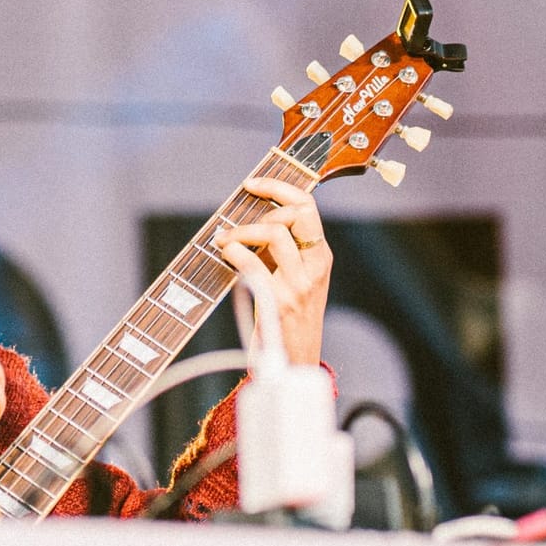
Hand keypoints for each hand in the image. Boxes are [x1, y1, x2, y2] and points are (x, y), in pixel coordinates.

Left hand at [214, 177, 331, 366]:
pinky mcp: (278, 302)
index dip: (279, 187)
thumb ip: (280, 253)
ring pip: (276, 233)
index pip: (307, 207)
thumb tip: (247, 222)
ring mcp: (298, 285)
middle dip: (264, 205)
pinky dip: (235, 252)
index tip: (252, 183)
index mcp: (320, 257)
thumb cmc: (289, 319)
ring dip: (242, 230)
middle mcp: (314, 267)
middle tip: (238, 219)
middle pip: (297, 213)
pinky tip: (225, 252)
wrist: (295, 362)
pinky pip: (254, 265)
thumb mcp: (296, 280)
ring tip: (225, 239)